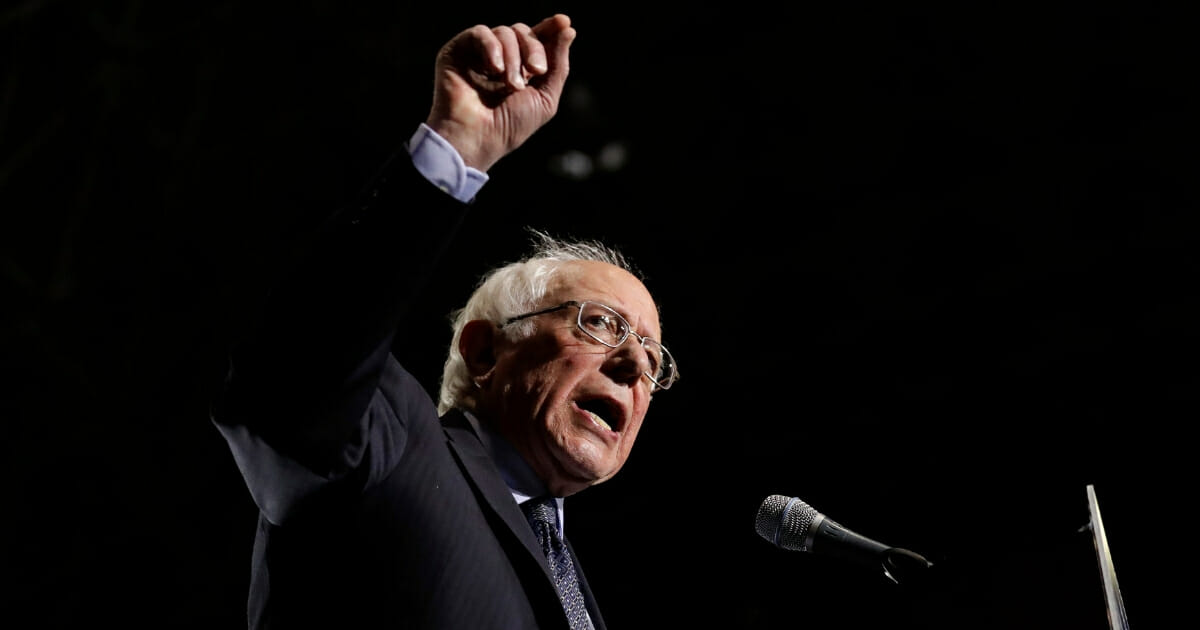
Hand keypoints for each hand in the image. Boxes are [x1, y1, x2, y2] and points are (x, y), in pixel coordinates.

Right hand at [425, 14, 575, 171]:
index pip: (536, 38)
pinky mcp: (458, 51)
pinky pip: (480, 33)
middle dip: (534, 48)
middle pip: (523, 31)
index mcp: (521, 69)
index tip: (563, 21)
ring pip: (505, 31)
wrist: (477, 139)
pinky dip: (491, 47)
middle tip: (535, 70)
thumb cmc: (510, 127)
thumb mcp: (545, 98)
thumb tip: (568, 29)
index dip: (550, 28)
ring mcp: (478, 55)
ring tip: (510, 84)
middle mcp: (500, 59)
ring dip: (513, 57)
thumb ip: (558, 65)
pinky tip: (494, 70)